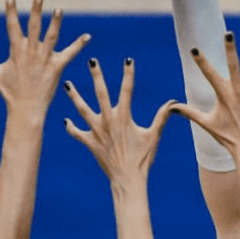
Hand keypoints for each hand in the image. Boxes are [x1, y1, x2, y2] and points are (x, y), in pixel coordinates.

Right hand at [0, 0, 88, 117]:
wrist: (25, 109)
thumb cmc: (9, 92)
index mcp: (16, 51)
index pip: (12, 26)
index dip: (11, 12)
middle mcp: (31, 52)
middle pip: (34, 26)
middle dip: (36, 10)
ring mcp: (44, 59)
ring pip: (51, 36)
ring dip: (56, 22)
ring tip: (59, 9)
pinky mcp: (57, 67)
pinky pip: (70, 54)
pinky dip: (79, 45)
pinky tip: (88, 36)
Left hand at [63, 58, 175, 183]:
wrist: (127, 179)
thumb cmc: (142, 158)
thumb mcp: (153, 136)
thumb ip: (162, 117)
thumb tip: (173, 103)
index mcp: (124, 117)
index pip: (127, 89)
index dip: (128, 73)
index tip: (128, 59)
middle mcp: (108, 120)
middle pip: (100, 93)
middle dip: (96, 76)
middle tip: (91, 60)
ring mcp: (97, 131)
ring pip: (82, 109)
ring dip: (74, 96)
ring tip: (67, 84)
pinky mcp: (90, 142)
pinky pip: (76, 133)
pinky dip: (70, 127)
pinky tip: (65, 121)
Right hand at [171, 32, 239, 153]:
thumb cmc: (226, 136)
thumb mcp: (206, 123)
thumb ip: (189, 112)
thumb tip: (171, 107)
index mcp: (222, 95)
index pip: (208, 74)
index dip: (201, 61)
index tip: (194, 49)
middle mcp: (237, 91)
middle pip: (233, 65)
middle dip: (230, 49)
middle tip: (228, 33)